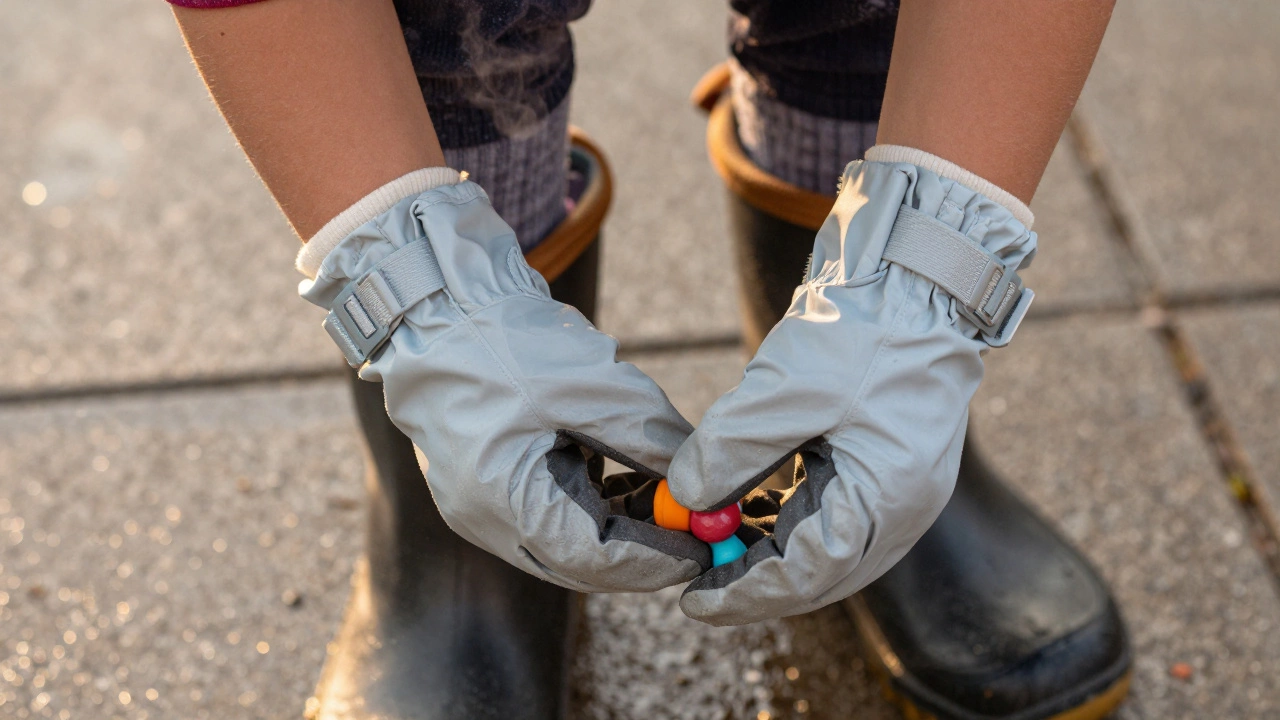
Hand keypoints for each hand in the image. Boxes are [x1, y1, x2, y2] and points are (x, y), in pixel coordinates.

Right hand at [302, 176, 709, 591]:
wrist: (438, 303)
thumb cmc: (506, 340)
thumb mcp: (594, 386)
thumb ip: (650, 440)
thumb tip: (699, 484)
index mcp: (500, 501)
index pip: (590, 558)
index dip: (652, 559)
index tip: (701, 549)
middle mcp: (485, 517)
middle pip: (578, 559)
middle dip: (640, 547)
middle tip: (695, 533)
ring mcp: (482, 503)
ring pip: (566, 536)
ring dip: (620, 521)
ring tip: (670, 495)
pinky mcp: (489, 481)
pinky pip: (549, 509)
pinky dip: (592, 498)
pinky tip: (627, 474)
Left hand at [667, 154, 1036, 624]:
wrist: (916, 271)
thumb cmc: (864, 329)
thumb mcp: (788, 389)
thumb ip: (733, 449)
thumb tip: (684, 500)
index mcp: (892, 499)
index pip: (812, 573)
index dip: (747, 592)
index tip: (692, 600)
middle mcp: (901, 504)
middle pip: (821, 570)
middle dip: (756, 579)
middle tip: (696, 583)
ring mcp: (895, 482)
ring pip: (822, 541)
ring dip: (767, 546)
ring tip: (709, 545)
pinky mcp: (880, 457)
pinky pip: (827, 507)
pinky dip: (783, 514)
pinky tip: (741, 506)